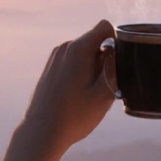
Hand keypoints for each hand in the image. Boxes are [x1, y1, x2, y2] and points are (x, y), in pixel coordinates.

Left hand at [0, 20, 116, 160]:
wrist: (41, 133)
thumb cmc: (74, 117)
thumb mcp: (104, 95)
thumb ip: (115, 68)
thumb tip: (119, 50)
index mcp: (78, 50)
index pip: (105, 27)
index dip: (117, 42)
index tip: (116, 66)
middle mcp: (65, 48)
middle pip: (95, 41)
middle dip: (105, 59)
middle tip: (101, 87)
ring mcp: (55, 57)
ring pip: (85, 53)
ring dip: (93, 68)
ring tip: (88, 94)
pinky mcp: (51, 67)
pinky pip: (74, 62)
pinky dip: (81, 73)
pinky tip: (77, 95)